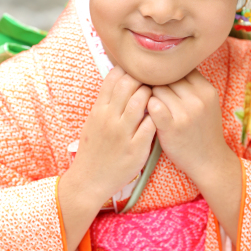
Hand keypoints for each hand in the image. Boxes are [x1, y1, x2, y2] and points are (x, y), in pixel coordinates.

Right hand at [71, 65, 155, 206]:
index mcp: (99, 110)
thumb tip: (119, 79)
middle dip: (143, 79)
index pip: (114, 78)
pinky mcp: (135, 148)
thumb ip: (106, 101)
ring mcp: (122, 133)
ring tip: (156, 98)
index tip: (139, 72)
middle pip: (128, 84)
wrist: (89, 180)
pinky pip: (150, 125)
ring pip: (140, 101)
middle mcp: (109, 118)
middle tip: (153, 82)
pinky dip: (157, 117)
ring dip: (151, 95)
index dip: (129, 70)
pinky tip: (161, 116)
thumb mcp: (94, 121)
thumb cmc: (94, 149)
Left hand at [147, 69, 232, 182]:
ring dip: (150, 96)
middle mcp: (198, 98)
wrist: (209, 160)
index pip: (178, 68)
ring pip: (156, 89)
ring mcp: (185, 113)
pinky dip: (147, 107)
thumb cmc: (202, 129)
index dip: (166, 74)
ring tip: (152, 106)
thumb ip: (190, 85)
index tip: (161, 82)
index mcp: (206, 89)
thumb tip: (166, 64)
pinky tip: (148, 114)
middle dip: (157, 84)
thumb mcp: (206, 103)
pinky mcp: (172, 126)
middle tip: (153, 95)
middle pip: (166, 77)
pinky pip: (152, 105)